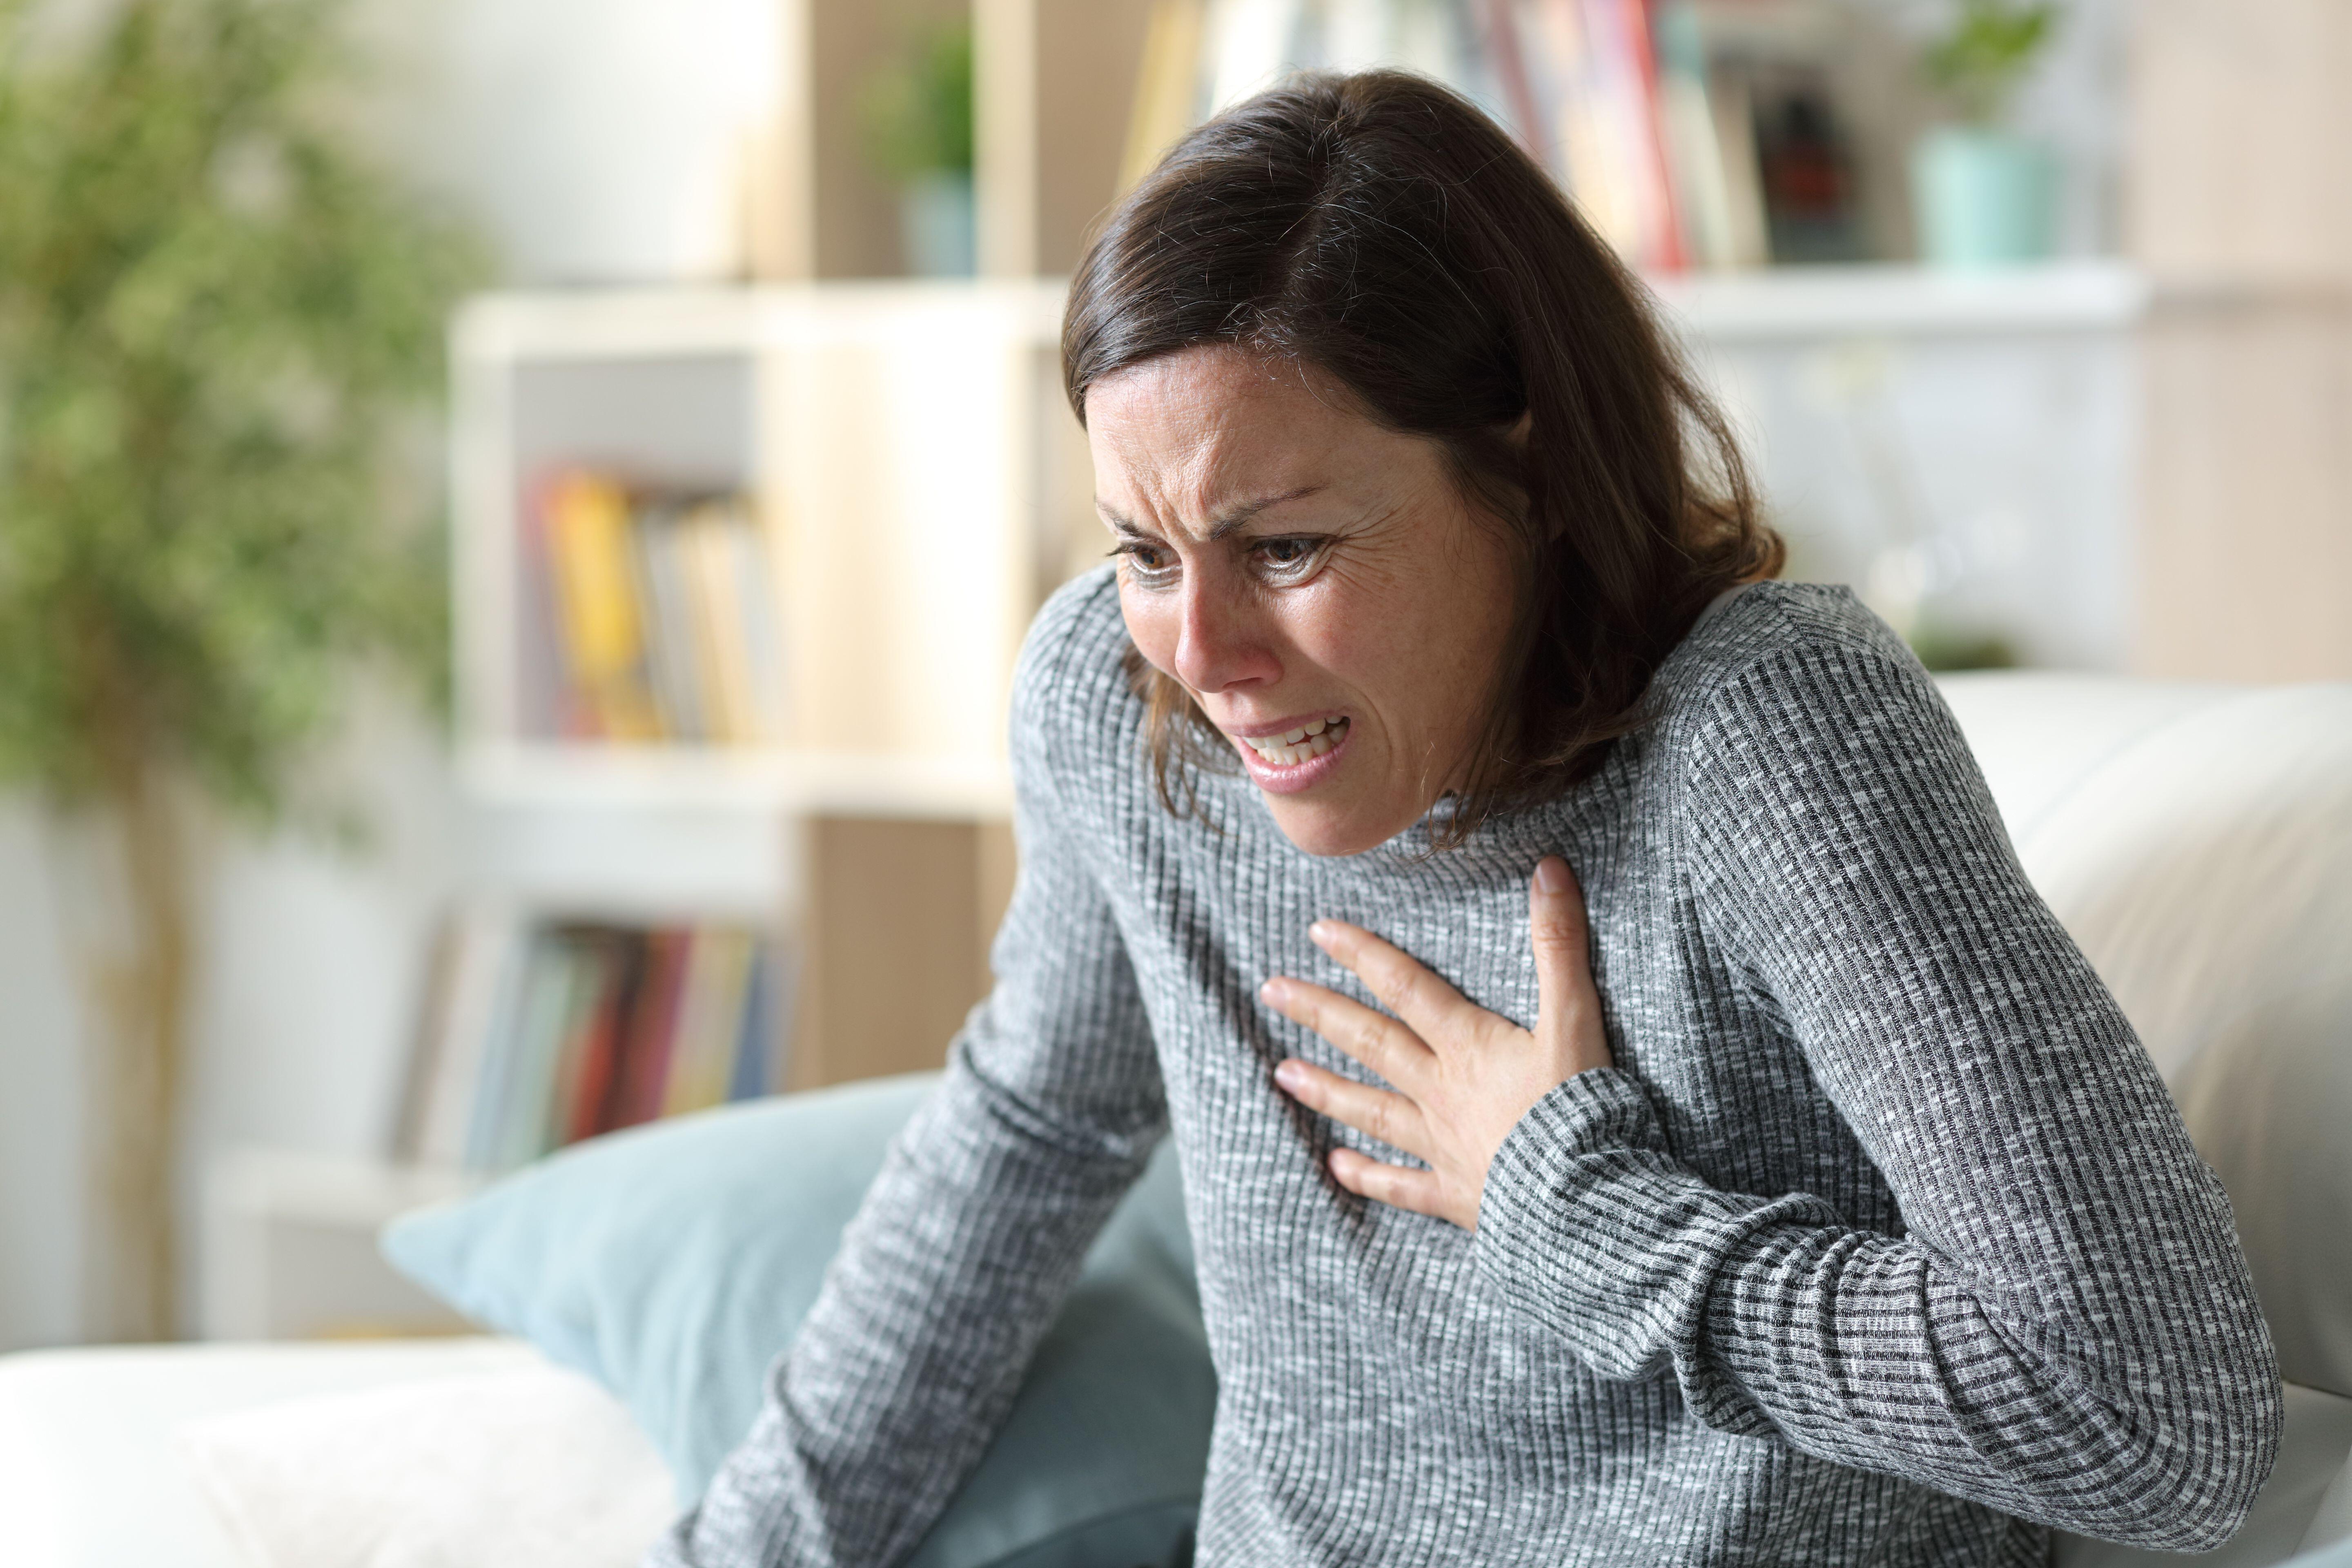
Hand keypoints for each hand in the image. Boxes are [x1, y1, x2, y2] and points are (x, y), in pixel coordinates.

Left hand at [1261, 856, 1611, 1230]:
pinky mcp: (1457, 1195)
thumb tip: (1547, 869)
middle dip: (1320, 1013)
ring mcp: (1444, 1146)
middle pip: (1372, 1042)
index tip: (1318, 931)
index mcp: (1469, 1045)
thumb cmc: (1584, 1107)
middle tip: (1271, 991)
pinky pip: (1402, 1186)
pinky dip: (1368, 1177)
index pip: (1405, 987)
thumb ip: (1559, 943)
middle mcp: (1443, 1091)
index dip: (1363, 954)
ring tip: (1281, 1071)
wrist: (1586, 1200)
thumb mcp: (1577, 1017)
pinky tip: (1337, 1167)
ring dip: (1326, 1089)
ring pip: (1373, 1110)